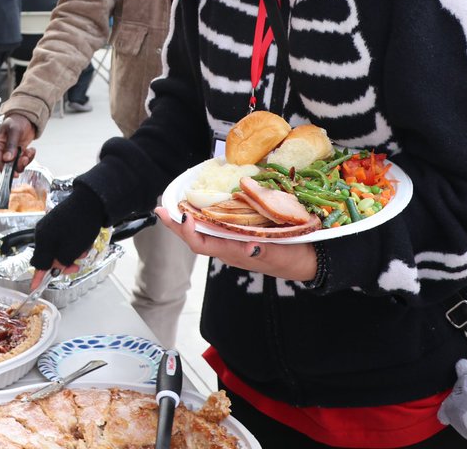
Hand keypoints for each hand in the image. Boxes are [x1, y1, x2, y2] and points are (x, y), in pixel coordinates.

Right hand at [0, 114, 37, 171]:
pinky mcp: (17, 153)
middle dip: (18, 164)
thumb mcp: (14, 131)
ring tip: (29, 152)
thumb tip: (7, 158)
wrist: (26, 118)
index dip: (5, 169)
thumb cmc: (17, 120)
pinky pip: (22, 161)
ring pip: (16, 165)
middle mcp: (1, 149)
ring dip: (25, 161)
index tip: (13, 173)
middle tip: (24, 158)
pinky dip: (28, 158)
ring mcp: (10, 152)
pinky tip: (30, 150)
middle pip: (7, 165)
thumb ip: (11, 145)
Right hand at [29, 186, 106, 289]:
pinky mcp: (57, 221)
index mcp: (43, 240)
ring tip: (84, 250)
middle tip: (77, 266)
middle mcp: (43, 232)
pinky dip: (71, 244)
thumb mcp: (71, 250)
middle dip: (63, 263)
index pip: (38, 264)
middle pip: (49, 257)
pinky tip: (83, 241)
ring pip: (57, 248)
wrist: (90, 201)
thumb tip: (55, 267)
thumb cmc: (80, 226)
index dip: (38, 278)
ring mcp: (50, 225)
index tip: (34, 289)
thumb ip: (60, 262)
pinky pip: (61, 239)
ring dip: (71, 254)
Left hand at [153, 206, 317, 280]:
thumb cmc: (292, 258)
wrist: (306, 261)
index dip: (188, 232)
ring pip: (203, 232)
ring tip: (172, 205)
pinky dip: (203, 216)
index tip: (182, 216)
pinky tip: (200, 206)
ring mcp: (232, 242)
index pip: (202, 244)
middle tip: (160, 208)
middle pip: (195, 237)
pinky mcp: (239, 235)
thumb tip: (250, 248)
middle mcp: (227, 248)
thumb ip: (265, 252)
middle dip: (175, 224)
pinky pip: (215, 227)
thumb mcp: (280, 254)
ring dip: (186, 220)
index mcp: (233, 252)